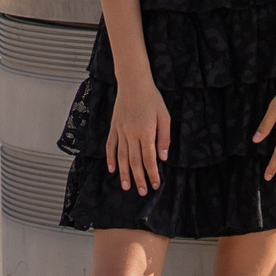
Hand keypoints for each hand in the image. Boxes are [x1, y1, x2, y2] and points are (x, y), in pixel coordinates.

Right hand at [106, 79, 170, 195]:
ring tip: (126, 186)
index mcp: (146, 132)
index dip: (152, 173)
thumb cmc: (152, 99)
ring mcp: (120, 131)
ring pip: (121, 157)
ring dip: (124, 173)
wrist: (133, 83)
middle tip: (141, 192)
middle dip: (139, 178)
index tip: (155, 185)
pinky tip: (112, 169)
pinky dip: (110, 158)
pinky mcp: (114, 127)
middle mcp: (131, 134)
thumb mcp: (164, 116)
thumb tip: (162, 158)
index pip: (149, 159)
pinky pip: (111, 146)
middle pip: (134, 161)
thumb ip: (164, 138)